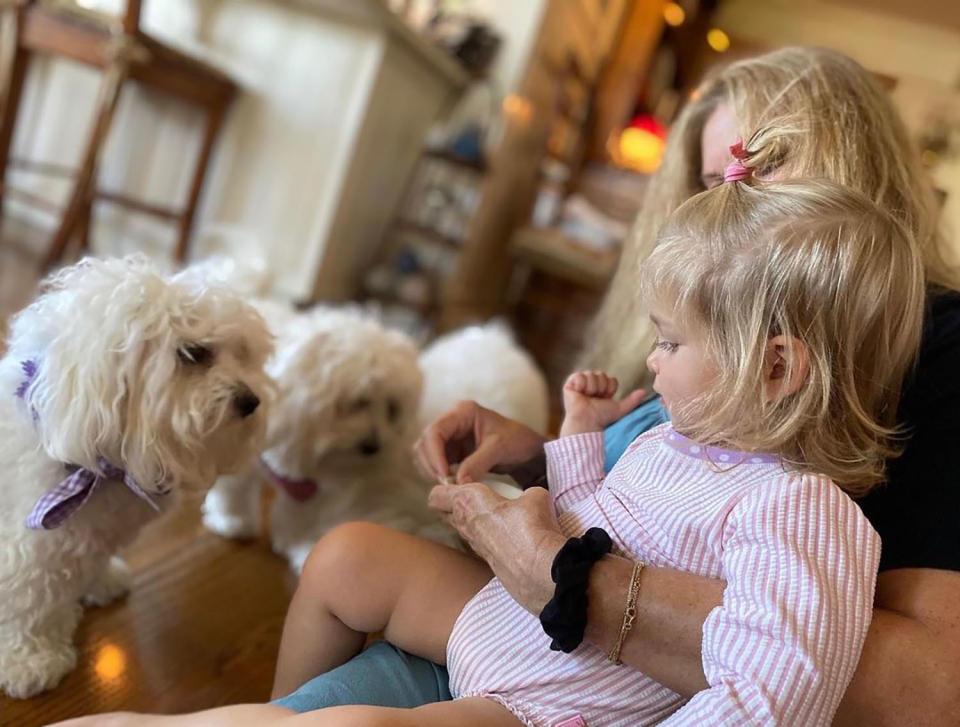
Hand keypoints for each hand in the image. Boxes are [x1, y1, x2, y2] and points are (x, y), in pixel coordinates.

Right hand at [414, 400, 547, 485]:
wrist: (527, 450)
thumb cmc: (517, 441)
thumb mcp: (499, 449)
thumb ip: (478, 464)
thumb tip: (457, 483)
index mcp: (462, 412)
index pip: (435, 432)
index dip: (434, 455)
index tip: (443, 475)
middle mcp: (452, 421)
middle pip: (425, 443)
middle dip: (431, 465)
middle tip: (446, 484)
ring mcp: (450, 436)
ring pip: (425, 454)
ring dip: (431, 470)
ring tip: (449, 485)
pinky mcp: (451, 451)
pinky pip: (433, 463)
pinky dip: (436, 474)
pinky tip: (449, 483)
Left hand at [428, 483, 565, 613]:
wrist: (539, 568)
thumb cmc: (531, 525)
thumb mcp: (535, 496)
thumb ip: (527, 494)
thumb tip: (531, 499)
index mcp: (467, 502)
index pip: (437, 495)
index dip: (444, 487)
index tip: (459, 482)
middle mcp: (464, 525)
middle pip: (445, 514)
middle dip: (454, 505)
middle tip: (475, 497)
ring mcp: (475, 547)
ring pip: (463, 531)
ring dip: (473, 523)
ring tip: (494, 516)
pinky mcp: (488, 563)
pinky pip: (482, 546)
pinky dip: (490, 540)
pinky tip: (510, 538)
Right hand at [560, 370, 645, 436]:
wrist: (588, 421)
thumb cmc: (601, 418)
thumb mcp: (619, 409)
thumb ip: (632, 401)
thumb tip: (645, 391)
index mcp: (601, 388)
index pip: (609, 379)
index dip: (609, 389)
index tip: (604, 399)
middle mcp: (590, 384)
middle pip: (601, 374)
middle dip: (601, 387)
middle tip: (595, 398)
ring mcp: (579, 383)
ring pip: (591, 374)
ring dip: (592, 388)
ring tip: (587, 397)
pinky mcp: (569, 384)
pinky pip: (579, 376)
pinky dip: (581, 386)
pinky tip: (579, 394)